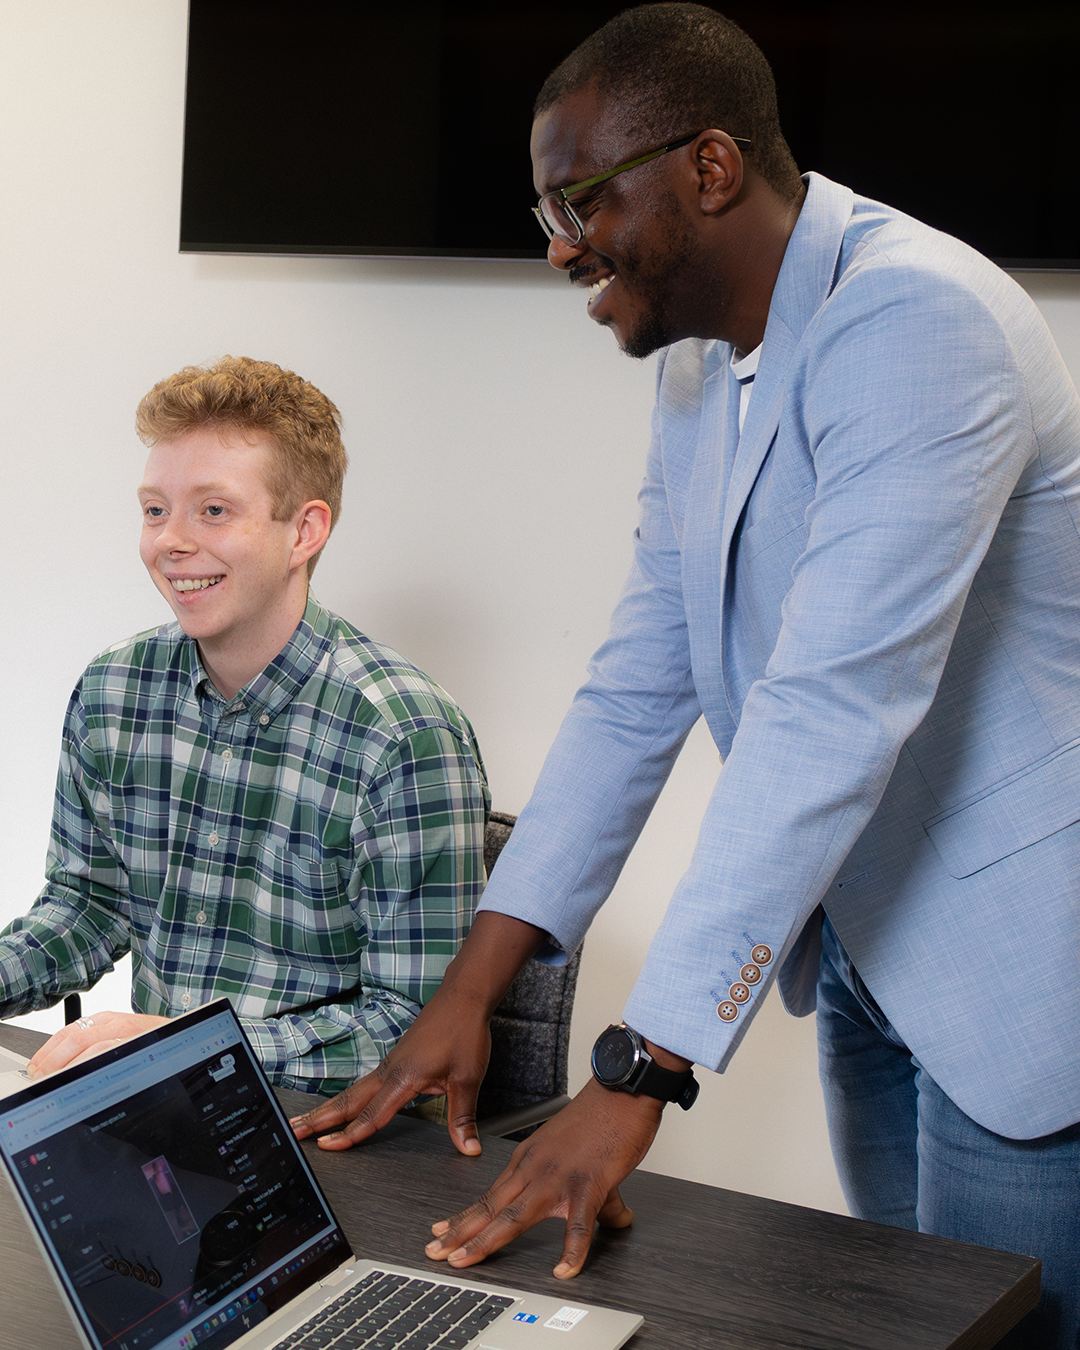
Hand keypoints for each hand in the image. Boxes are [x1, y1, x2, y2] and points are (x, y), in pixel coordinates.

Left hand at [27, 1010, 170, 1077]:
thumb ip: (95, 1043)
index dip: (47, 1051)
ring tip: (56, 1081)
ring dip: (68, 1065)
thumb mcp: (121, 1035)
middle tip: (41, 1078)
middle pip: (74, 1038)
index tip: (36, 1067)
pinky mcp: (139, 1046)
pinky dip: (91, 1067)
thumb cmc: (152, 1040)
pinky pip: (109, 1055)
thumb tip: (62, 1066)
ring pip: (89, 1045)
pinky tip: (83, 1080)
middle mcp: (116, 1023)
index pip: (67, 1031)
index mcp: (107, 1018)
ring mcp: (128, 1034)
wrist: (187, 1035)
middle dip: (52, 1061)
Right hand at [291, 989, 491, 1154]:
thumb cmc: (463, 1031)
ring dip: (328, 1109)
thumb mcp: (467, 1077)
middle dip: (319, 1119)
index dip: (351, 1134)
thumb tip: (468, 1148)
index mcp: (403, 1076)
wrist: (463, 996)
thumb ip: (462, 1116)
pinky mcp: (395, 1060)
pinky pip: (364, 1084)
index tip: (328, 1147)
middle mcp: (390, 1069)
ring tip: (305, 1122)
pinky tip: (343, 1106)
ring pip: (352, 1092)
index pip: (373, 1114)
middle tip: (293, 1133)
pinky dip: (347, 1099)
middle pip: (348, 1101)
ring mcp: (390, 1063)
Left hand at [424, 1078, 661, 1278]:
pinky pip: (578, 1224)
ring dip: (486, 1241)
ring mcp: (559, 1177)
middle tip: (435, 1252)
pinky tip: (564, 1270)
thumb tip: (615, 1218)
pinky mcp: (589, 1183)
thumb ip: (591, 1193)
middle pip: (491, 1207)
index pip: (490, 1194)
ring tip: (467, 1260)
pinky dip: (571, 1251)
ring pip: (515, 1216)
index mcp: (529, 1158)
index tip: (441, 1231)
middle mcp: (535, 1168)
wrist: (621, 1088)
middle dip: (460, 1233)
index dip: (464, 1216)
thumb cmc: (601, 1114)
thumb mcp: (577, 1152)